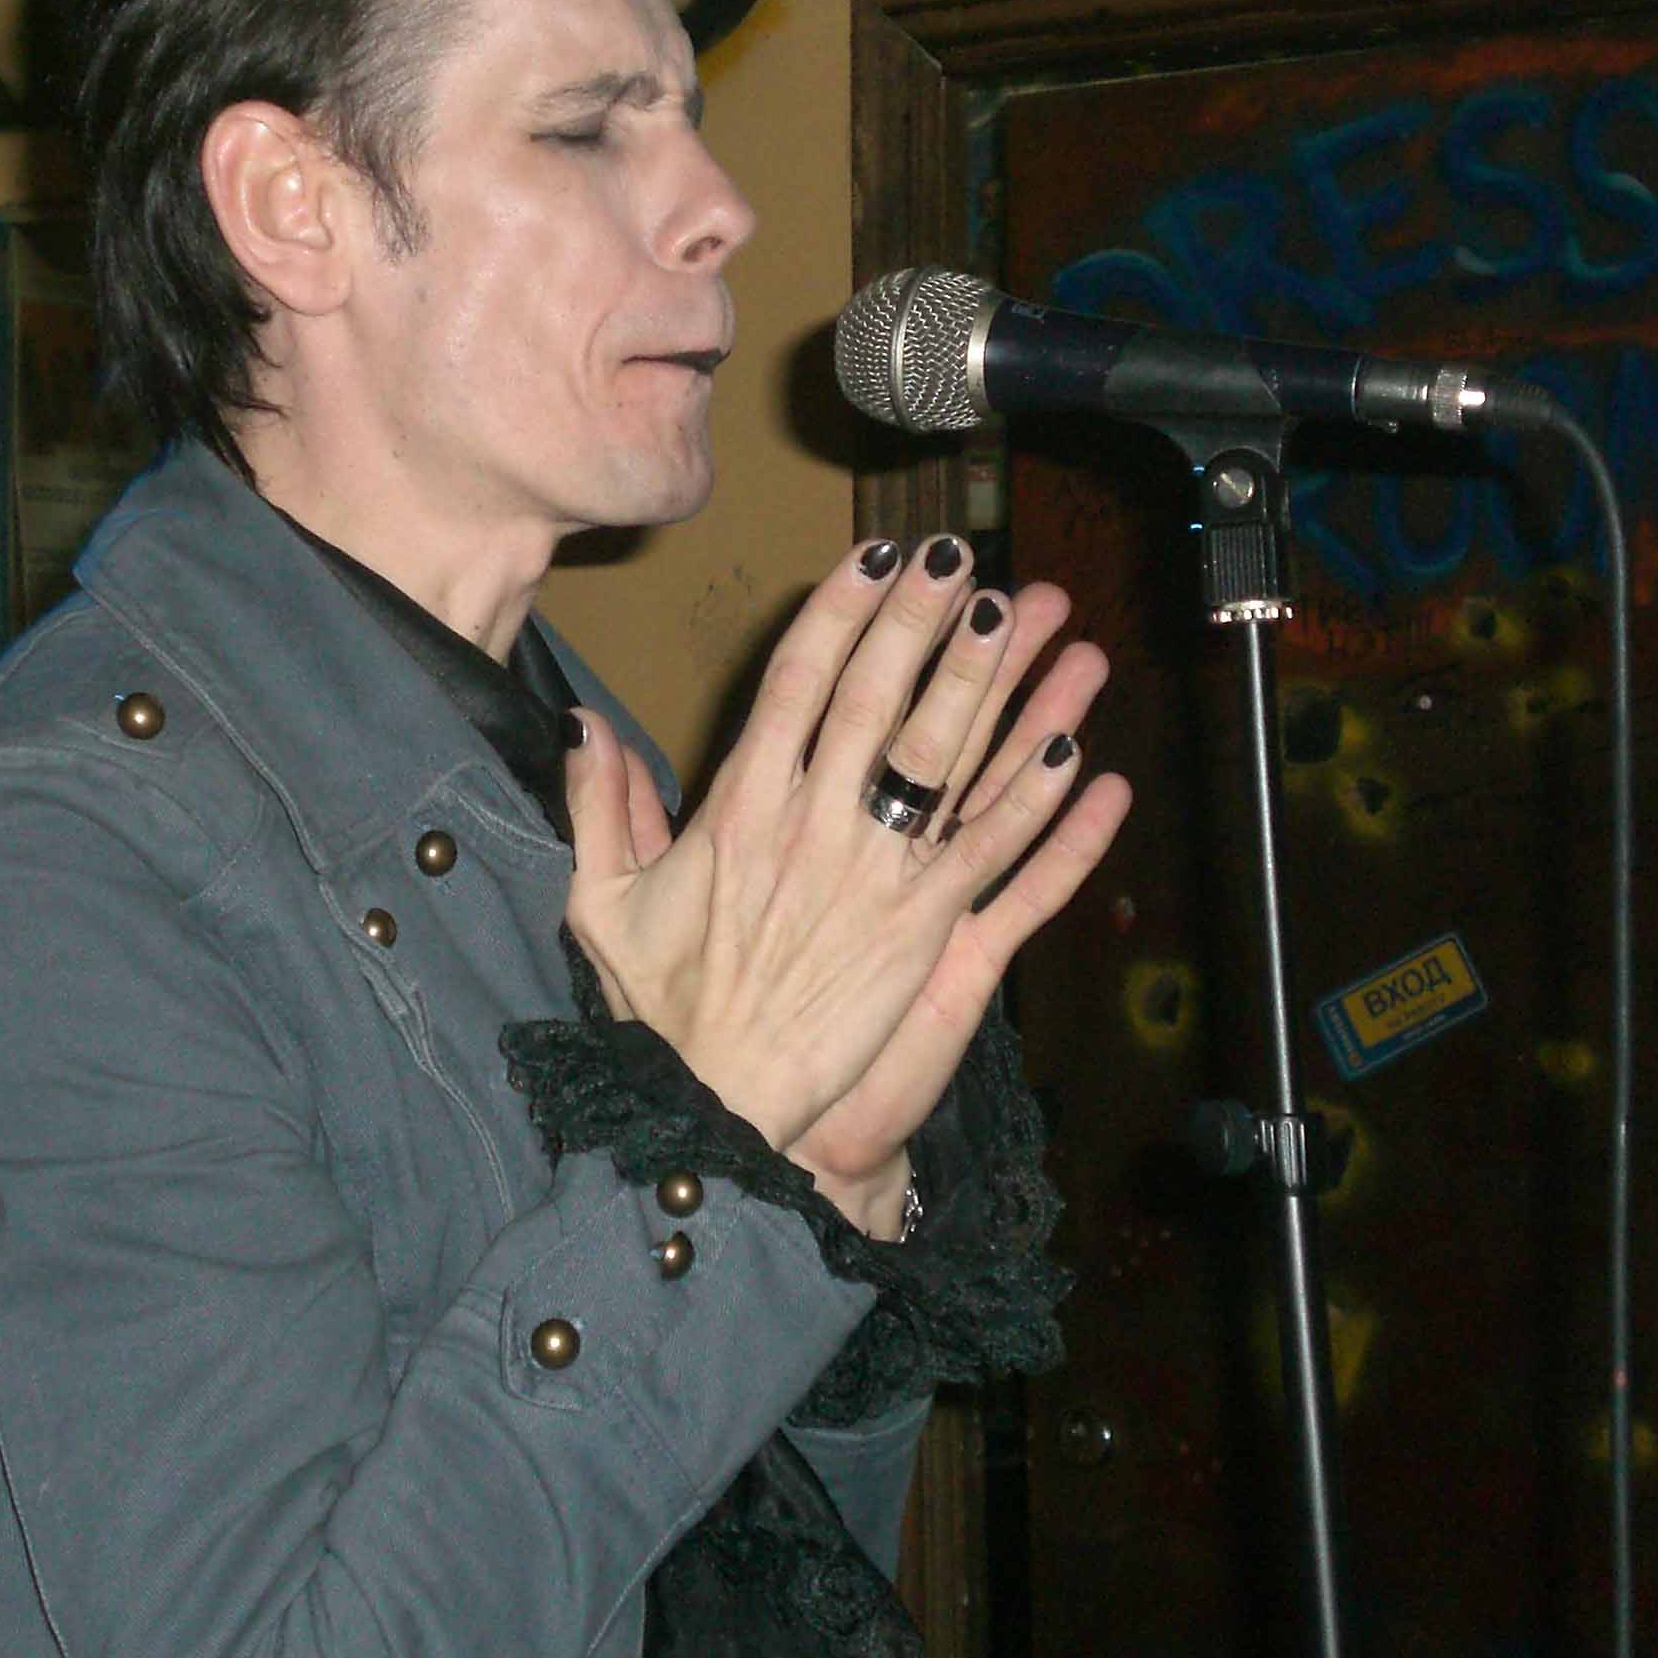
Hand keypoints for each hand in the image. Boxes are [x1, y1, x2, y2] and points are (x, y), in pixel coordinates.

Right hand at [565, 537, 1131, 1233]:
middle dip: (920, 619)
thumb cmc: (663, 1008)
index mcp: (742, 807)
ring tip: (1023, 616)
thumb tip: (582, 726)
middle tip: (962, 556)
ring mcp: (876, 876)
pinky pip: (992, 855)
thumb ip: (600, 805)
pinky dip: (1036, 804)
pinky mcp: (924, 933)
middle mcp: (813, 826)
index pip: (798, 682)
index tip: (876, 554)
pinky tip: (1075, 752)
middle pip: (878, 698)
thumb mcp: (603, 901)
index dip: (842, 611)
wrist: (715, 1104)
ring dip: (985, 683)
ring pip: (941, 759)